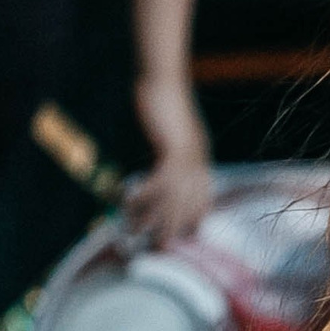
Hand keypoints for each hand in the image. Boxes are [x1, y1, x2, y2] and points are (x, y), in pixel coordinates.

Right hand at [125, 75, 213, 243]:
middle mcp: (199, 160)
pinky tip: (126, 204)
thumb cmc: (161, 107)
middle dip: (173, 228)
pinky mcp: (174, 149)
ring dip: (153, 220)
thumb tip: (155, 173)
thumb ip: (166, 156)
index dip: (195, 218)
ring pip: (174, 199)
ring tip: (135, 235)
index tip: (184, 236)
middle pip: (190, 204)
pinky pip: (160, 184)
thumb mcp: (167, 136)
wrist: (163, 82)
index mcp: (200, 158)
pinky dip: (143, 197)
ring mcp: (189, 155)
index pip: (203, 196)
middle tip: (154, 248)